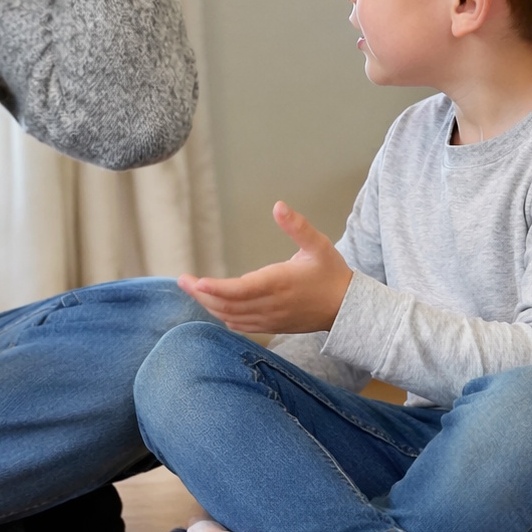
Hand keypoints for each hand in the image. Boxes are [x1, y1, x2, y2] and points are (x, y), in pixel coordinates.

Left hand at [178, 202, 352, 334]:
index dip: (217, 288)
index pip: (241, 290)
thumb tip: (278, 206)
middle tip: (182, 280)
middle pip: (229, 305)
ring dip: (209, 305)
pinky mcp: (272, 326)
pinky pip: (241, 325)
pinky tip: (212, 305)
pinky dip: (223, 316)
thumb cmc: (332, 273)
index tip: (197, 281)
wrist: (348, 308)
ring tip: (192, 289)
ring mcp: (270, 319)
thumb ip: (297, 226)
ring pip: (232, 317)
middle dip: (203, 294)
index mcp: (279, 283)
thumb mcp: (318, 244)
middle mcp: (271, 304)